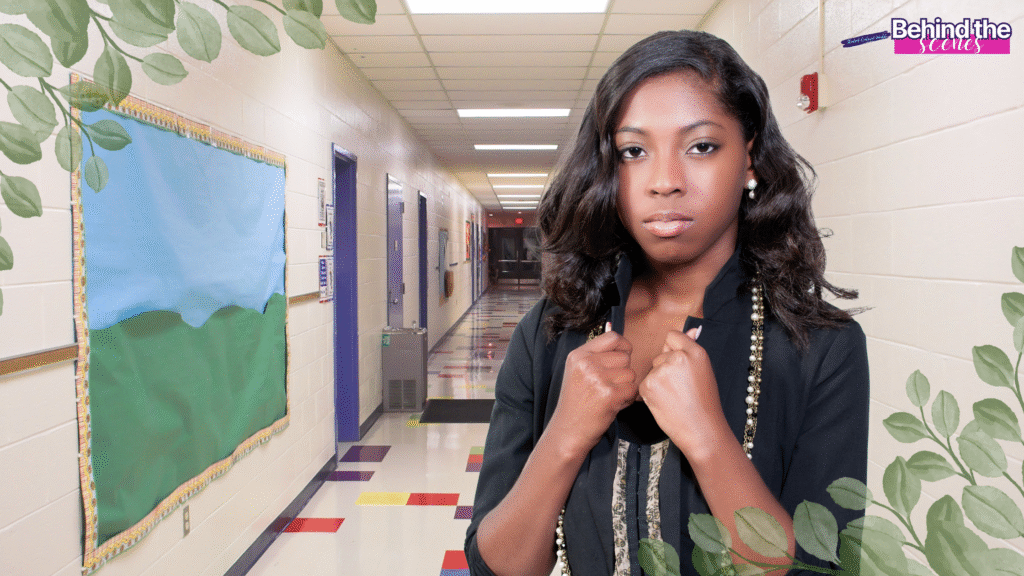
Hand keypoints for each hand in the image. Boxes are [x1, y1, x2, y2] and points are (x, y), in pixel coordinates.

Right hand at [548, 325, 636, 456]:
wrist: (568, 430)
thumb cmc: (576, 403)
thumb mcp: (578, 371)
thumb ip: (596, 352)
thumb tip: (614, 328)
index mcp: (579, 355)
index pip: (612, 338)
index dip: (623, 347)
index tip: (622, 357)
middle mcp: (587, 364)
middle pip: (625, 357)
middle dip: (624, 372)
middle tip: (610, 385)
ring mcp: (597, 379)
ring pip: (631, 374)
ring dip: (626, 387)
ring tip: (610, 396)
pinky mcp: (609, 395)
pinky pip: (633, 389)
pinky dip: (628, 399)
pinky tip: (614, 404)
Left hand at [640, 327, 730, 460]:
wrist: (701, 429)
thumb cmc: (704, 403)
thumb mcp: (704, 370)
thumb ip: (692, 349)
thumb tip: (692, 329)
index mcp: (696, 352)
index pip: (672, 336)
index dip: (673, 350)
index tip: (680, 366)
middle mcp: (679, 357)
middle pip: (660, 354)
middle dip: (666, 368)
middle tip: (681, 388)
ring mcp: (662, 370)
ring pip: (652, 369)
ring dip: (658, 381)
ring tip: (674, 396)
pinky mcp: (649, 385)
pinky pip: (644, 382)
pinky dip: (651, 392)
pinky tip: (665, 402)